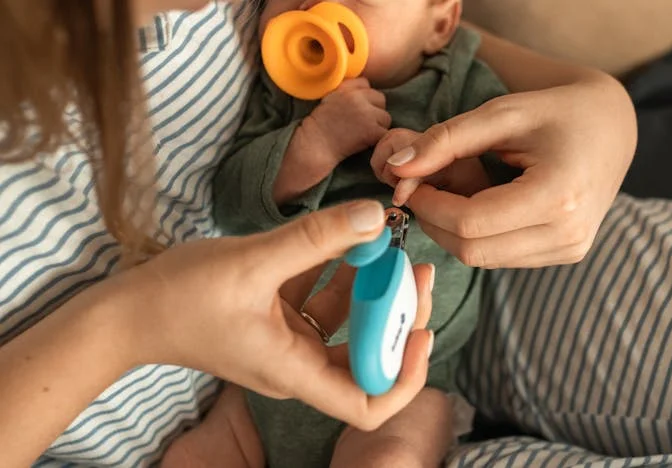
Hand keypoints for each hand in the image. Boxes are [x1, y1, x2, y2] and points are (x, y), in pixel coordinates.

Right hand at [116, 200, 432, 429]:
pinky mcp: (277, 322)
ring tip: (389, 244)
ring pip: (349, 325)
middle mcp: (298, 365)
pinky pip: (322, 303)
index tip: (422, 327)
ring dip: (372, 290)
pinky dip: (340, 277)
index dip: (405, 373)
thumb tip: (374, 215)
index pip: (369, 403)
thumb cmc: (179, 298)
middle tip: (415, 267)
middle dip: (399, 316)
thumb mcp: (253, 262)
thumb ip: (316, 238)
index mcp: (295, 371)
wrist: (126, 312)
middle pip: (370, 358)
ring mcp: (288, 343)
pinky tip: (349, 239)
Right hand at [274, 78, 390, 203]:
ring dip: (378, 125)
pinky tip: (365, 141)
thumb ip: (346, 89)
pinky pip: (384, 132)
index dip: (363, 96)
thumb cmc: (319, 125)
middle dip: (374, 110)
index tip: (354, 108)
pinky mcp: (372, 130)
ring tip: (362, 133)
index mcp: (346, 88)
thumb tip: (366, 86)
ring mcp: (366, 113)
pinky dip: (377, 138)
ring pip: (385, 117)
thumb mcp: (329, 98)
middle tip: (361, 123)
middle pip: (380, 99)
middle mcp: (358, 98)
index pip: (366, 84)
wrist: (315, 144)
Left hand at [382, 84, 635, 268]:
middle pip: (473, 250)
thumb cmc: (557, 111)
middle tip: (420, 188)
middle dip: (435, 222)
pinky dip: (478, 235)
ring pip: (484, 259)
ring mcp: (570, 250)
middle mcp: (569, 234)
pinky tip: (477, 204)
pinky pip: (502, 256)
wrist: (612, 127)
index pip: (470, 223)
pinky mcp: (567, 254)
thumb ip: (446, 140)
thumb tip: (396, 168)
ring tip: (450, 192)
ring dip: (453, 231)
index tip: (409, 182)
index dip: (429, 205)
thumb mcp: (501, 113)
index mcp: (559, 195)